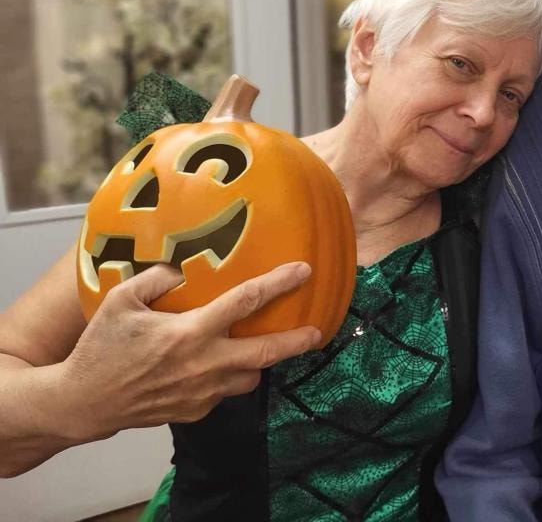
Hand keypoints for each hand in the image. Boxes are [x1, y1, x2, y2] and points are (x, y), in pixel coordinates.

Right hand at [57, 261, 320, 440]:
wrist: (84, 402)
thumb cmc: (100, 347)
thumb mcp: (121, 300)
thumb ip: (157, 279)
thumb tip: (184, 270)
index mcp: (189, 332)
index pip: (245, 302)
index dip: (277, 284)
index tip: (303, 271)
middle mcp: (203, 364)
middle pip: (265, 353)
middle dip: (296, 342)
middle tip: (317, 332)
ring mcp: (202, 392)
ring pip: (250, 378)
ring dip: (259, 363)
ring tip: (263, 347)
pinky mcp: (196, 411)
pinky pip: (225, 392)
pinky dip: (229, 378)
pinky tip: (218, 366)